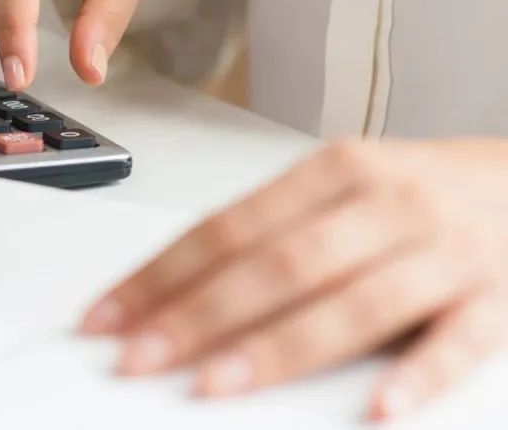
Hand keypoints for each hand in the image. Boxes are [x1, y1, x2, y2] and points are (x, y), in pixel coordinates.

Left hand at [80, 139, 507, 420]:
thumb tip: (175, 287)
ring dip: (275, 348)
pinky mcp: (498, 297)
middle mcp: (383, 204)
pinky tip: (377, 409)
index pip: (227, 228)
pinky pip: (458, 341)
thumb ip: (271, 233)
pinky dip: (418, 375)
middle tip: (138, 356)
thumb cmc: (416, 193)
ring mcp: (443, 250)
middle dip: (196, 315)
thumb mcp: (341, 190)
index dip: (161, 274)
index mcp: (333, 172)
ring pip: (350, 302)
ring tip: (214, 384)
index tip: (108, 315)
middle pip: (275, 265)